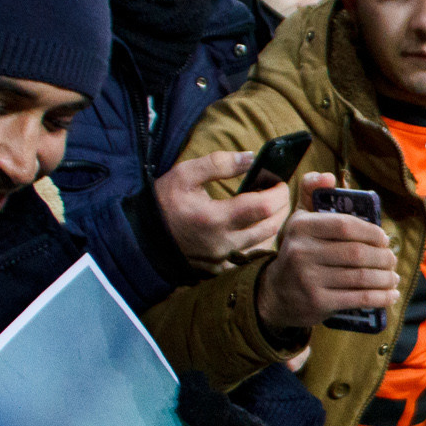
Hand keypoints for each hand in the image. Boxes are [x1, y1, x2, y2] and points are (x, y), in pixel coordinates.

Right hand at [155, 150, 290, 272]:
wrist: (143, 237)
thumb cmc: (163, 203)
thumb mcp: (184, 174)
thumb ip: (218, 163)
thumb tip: (251, 157)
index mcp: (215, 218)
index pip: (264, 207)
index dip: (278, 192)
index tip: (279, 181)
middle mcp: (223, 243)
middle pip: (271, 226)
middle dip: (282, 207)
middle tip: (279, 192)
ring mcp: (223, 259)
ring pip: (265, 243)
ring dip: (274, 223)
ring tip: (270, 206)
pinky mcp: (221, 268)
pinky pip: (251, 256)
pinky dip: (260, 240)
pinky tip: (255, 226)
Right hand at [256, 172, 399, 330]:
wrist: (275, 293)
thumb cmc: (299, 250)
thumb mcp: (299, 220)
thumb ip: (312, 193)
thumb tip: (329, 177)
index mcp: (301, 227)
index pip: (345, 225)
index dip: (371, 232)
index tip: (384, 239)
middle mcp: (302, 252)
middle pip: (357, 253)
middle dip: (383, 257)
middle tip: (392, 259)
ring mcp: (309, 279)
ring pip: (361, 277)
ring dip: (385, 278)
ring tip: (394, 277)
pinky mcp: (317, 302)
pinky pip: (358, 299)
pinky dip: (380, 297)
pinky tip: (391, 294)